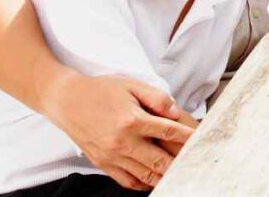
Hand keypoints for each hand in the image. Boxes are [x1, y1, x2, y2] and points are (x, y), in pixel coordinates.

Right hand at [43, 72, 192, 189]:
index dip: (188, 137)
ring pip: (145, 175)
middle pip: (160, 161)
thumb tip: (176, 113)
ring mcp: (111, 156)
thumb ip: (157, 98)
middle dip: (179, 162)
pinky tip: (154, 178)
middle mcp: (122, 142)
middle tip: (194, 162)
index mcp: (132, 121)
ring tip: (179, 172)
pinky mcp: (102, 163)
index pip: (169, 132)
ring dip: (164, 175)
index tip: (201, 140)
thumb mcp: (132, 85)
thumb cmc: (101, 90)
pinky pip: (127, 180)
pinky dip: (143, 183)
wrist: (67, 100)